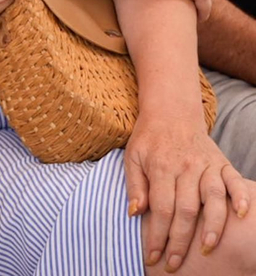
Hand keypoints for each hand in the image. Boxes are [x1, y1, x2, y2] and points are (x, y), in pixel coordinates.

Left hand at [126, 115, 250, 270]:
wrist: (171, 112)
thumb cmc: (149, 139)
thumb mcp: (132, 157)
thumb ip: (134, 185)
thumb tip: (134, 214)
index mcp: (161, 167)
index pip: (161, 208)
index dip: (157, 235)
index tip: (154, 256)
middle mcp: (186, 167)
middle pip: (186, 209)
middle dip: (181, 240)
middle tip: (175, 263)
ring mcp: (207, 165)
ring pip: (213, 198)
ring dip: (212, 225)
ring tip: (207, 248)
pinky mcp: (222, 163)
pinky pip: (235, 181)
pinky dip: (240, 197)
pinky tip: (241, 215)